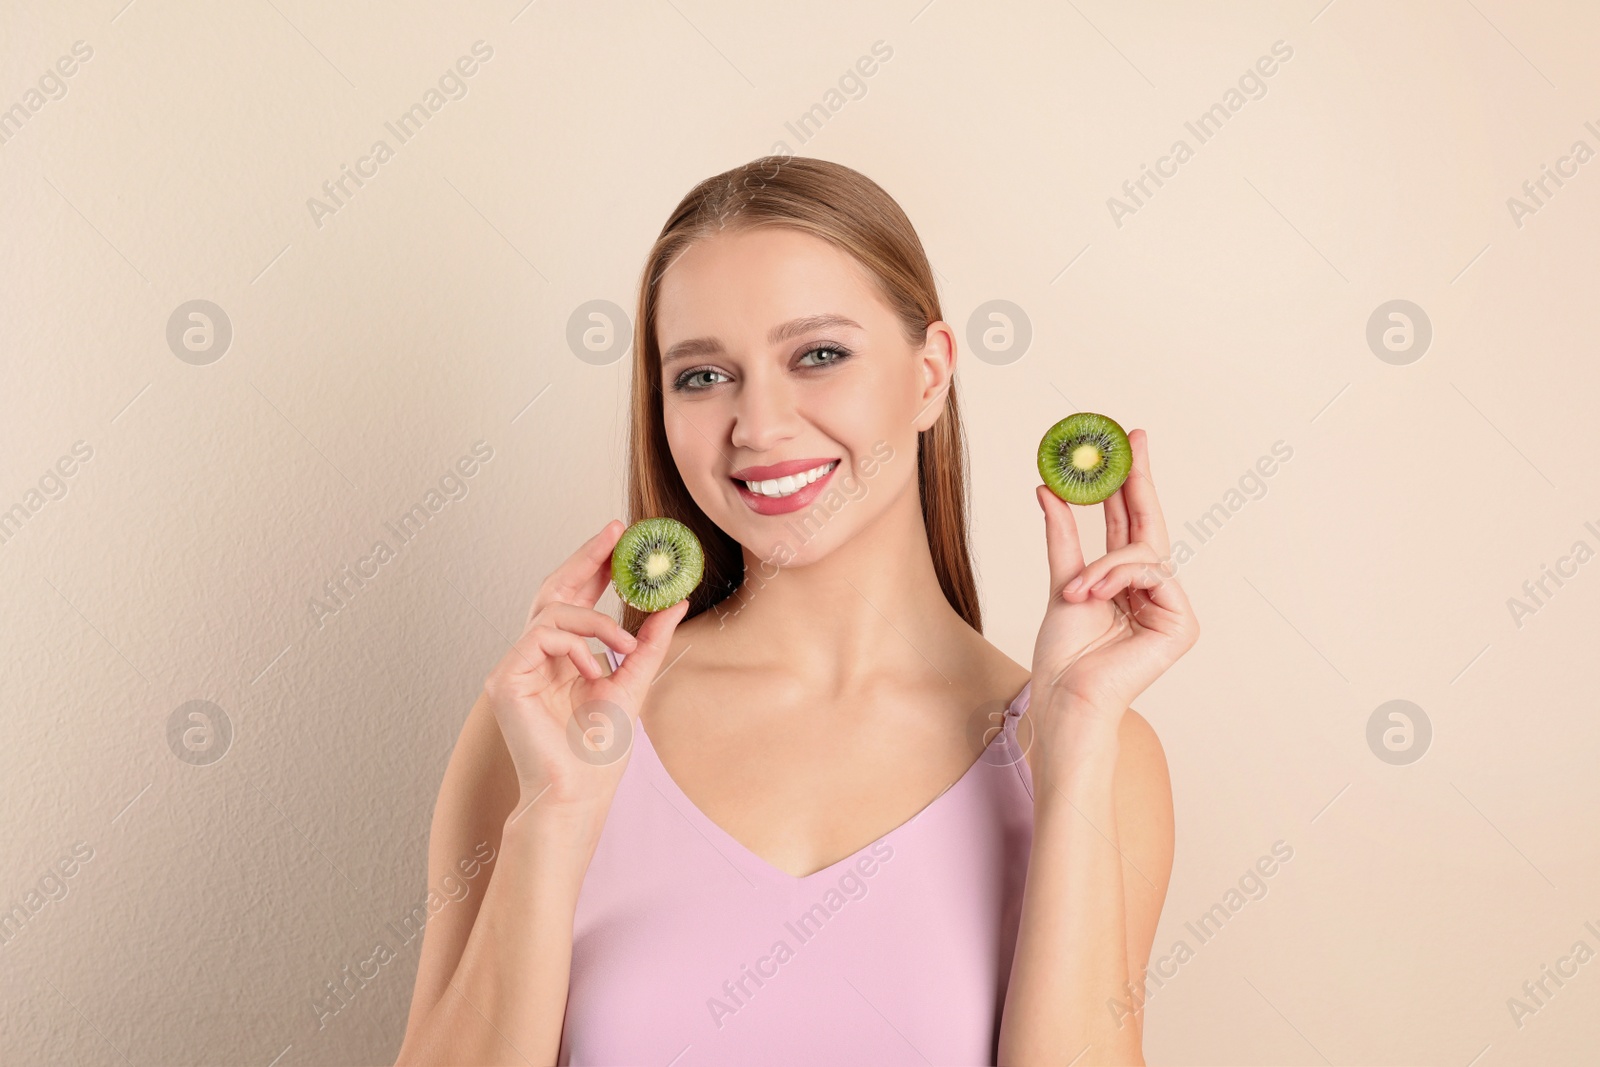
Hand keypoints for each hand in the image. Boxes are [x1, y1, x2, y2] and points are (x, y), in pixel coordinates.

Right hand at [481, 520, 688, 822]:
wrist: (580, 792)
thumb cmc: (600, 751)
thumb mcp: (634, 683)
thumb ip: (649, 642)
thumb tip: (675, 603)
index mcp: (561, 658)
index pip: (574, 598)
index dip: (594, 565)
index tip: (619, 537)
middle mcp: (534, 657)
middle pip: (553, 590)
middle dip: (586, 558)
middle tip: (615, 533)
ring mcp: (516, 667)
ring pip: (552, 610)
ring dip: (597, 622)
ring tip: (624, 648)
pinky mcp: (505, 679)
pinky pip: (542, 635)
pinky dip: (577, 646)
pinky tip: (595, 670)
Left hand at [1031, 429, 1199, 730]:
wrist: (1066, 694)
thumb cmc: (1064, 653)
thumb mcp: (1062, 581)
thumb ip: (1063, 536)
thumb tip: (1048, 489)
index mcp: (1127, 585)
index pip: (1130, 526)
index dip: (1129, 485)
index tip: (1127, 444)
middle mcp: (1154, 593)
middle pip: (1149, 527)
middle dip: (1139, 481)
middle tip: (1133, 439)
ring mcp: (1171, 608)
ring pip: (1143, 553)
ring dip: (1104, 566)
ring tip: (1077, 591)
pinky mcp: (1182, 625)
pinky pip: (1150, 575)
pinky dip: (1116, 578)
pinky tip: (1093, 595)